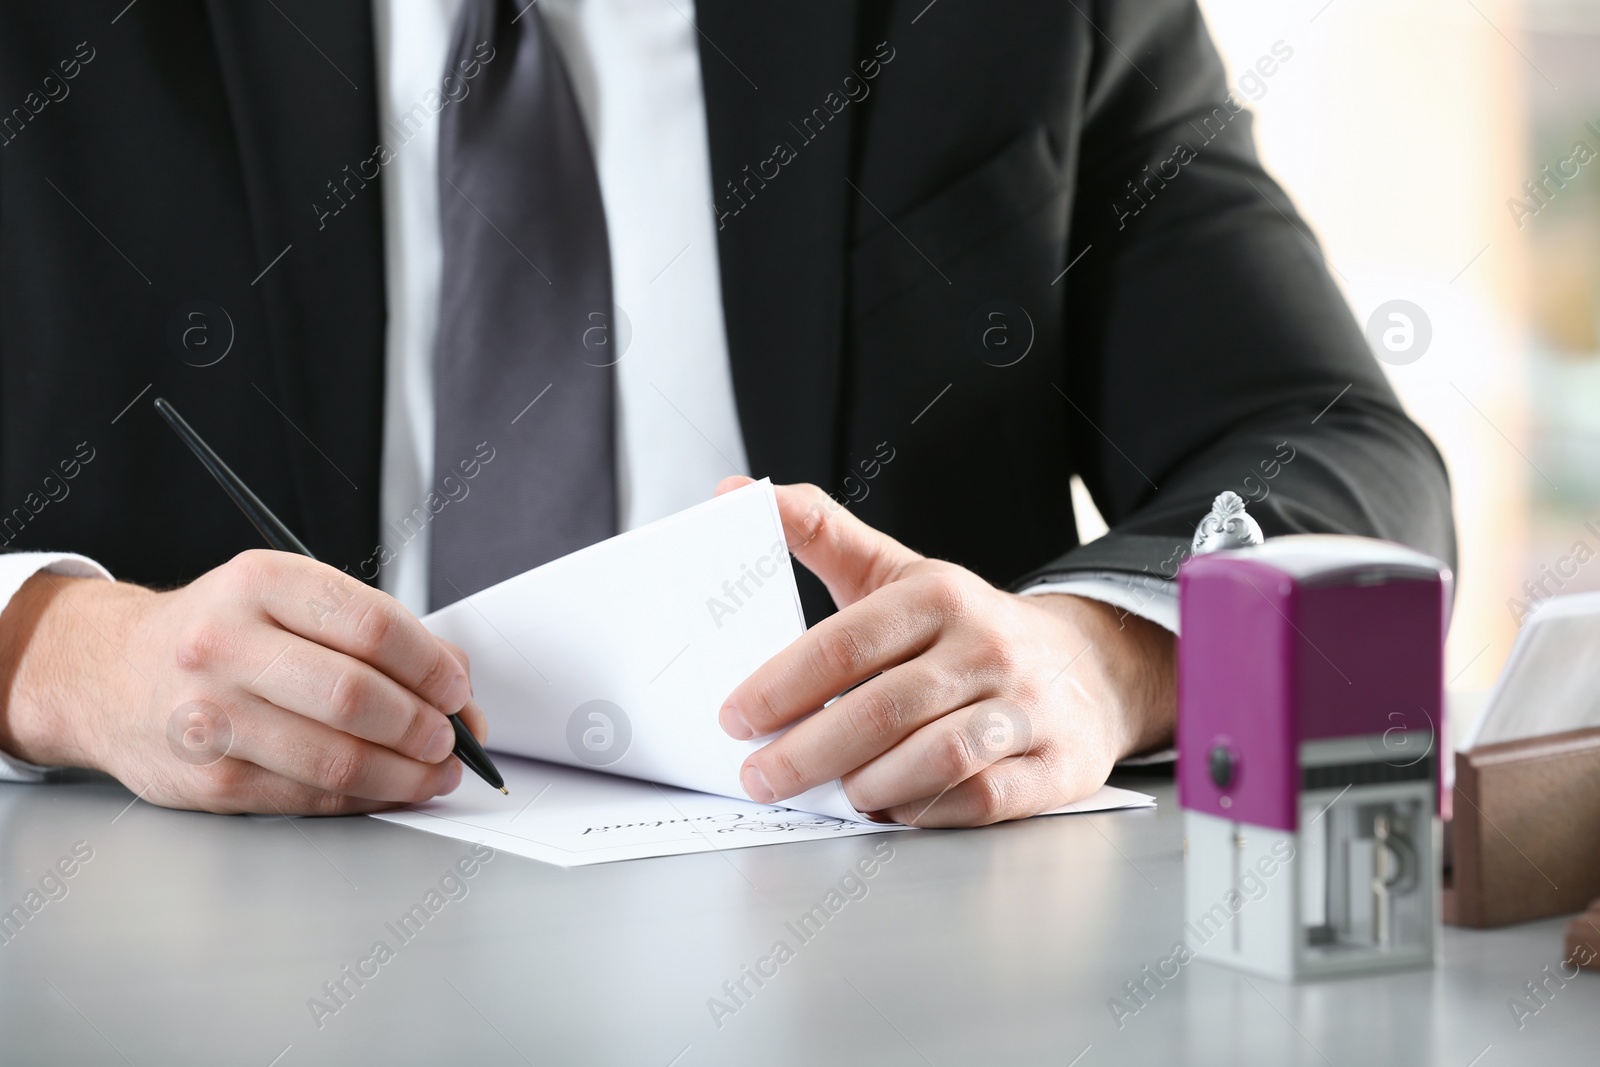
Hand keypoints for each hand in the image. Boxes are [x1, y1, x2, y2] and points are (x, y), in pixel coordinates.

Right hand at [0, 550, 486, 814]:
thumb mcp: (288, 600)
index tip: (457, 689)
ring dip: (405, 775)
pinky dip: (365, 799)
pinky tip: (387, 789)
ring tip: (433, 773)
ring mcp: (210, 717)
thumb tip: (456, 686)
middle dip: (424, 726)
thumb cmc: (220, 635)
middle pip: (356, 696)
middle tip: (450, 740)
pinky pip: (310, 798)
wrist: (110, 675)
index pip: (373, 626)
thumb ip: (374, 633)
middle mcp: (226, 646)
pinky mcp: (207, 780)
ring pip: (337, 758)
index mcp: (260, 584)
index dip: (432, 666)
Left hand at [716, 478, 1173, 825]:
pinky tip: (893, 809)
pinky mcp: (1055, 765)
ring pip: (938, 758)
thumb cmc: (966, 628)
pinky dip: (928, 812)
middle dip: (808, 752)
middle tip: (759, 777)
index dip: (783, 684)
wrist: (1087, 666)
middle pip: (883, 709)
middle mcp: (987, 648)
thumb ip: (821, 534)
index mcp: (940, 595)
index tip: (736, 717)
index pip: (848, 641)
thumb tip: (733, 494)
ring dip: (870, 786)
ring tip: (833, 795)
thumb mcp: (898, 573)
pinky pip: (983, 798)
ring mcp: (1026, 708)